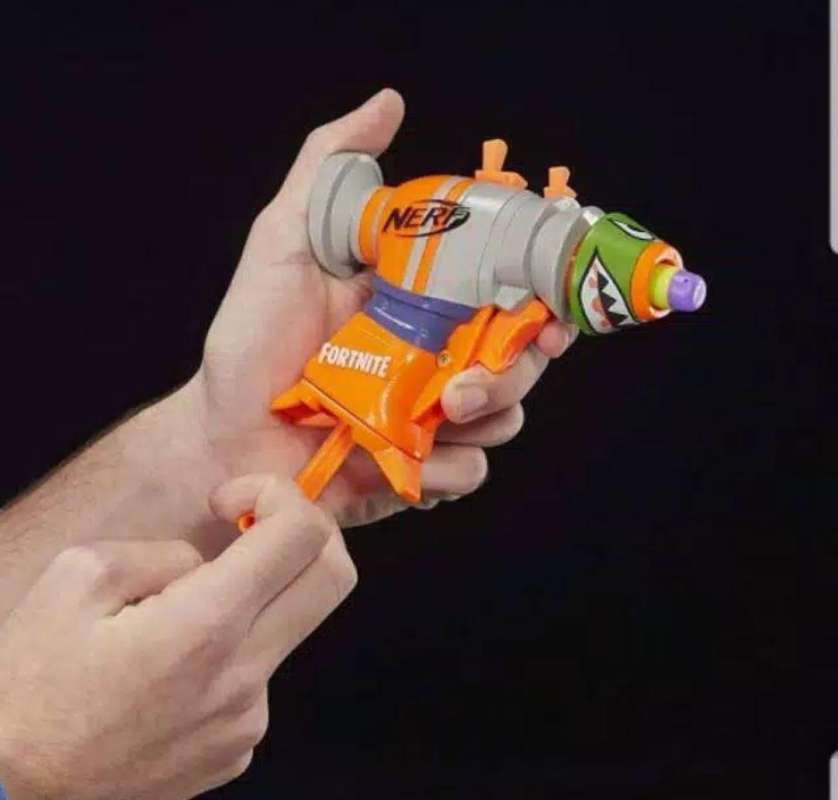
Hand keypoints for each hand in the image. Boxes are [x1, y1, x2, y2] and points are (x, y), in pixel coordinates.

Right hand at [0, 477, 354, 799]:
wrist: (7, 795)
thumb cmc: (30, 687)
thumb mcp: (76, 580)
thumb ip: (161, 554)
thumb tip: (205, 564)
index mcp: (206, 625)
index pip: (302, 536)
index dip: (279, 494)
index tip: (232, 501)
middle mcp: (244, 676)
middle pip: (334, 579)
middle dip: (308, 536)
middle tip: (254, 529)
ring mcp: (247, 720)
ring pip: (285, 630)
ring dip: (251, 604)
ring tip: (171, 625)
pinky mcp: (238, 749)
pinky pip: (257, 679)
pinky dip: (230, 656)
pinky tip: (168, 675)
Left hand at [181, 88, 577, 527]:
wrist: (224, 437)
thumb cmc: (250, 340)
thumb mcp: (284, 240)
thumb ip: (329, 169)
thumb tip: (388, 104)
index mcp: (422, 300)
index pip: (507, 288)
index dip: (544, 290)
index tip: (549, 298)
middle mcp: (437, 355)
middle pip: (523, 355)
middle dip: (518, 366)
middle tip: (467, 380)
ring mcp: (432, 414)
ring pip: (507, 414)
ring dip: (488, 416)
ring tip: (438, 416)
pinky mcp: (420, 469)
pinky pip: (469, 472)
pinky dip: (447, 471)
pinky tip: (405, 465)